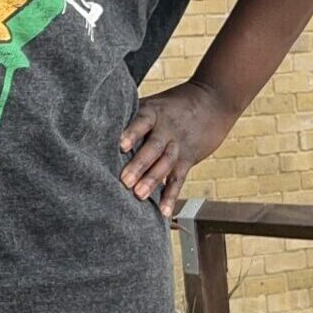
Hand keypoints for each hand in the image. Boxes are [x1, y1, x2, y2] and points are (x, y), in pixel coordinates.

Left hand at [118, 79, 237, 218]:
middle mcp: (166, 129)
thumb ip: (132, 114)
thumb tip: (99, 124)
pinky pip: (179, 178)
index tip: (120, 146)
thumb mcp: (155, 101)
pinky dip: (171, 196)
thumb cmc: (174, 102)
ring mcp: (178, 144)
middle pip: (153, 147)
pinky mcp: (188, 158)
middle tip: (124, 181)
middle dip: (139, 165)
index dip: (131, 133)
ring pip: (165, 164)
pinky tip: (165, 212)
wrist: (213, 99)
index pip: (142, 122)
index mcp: (153, 112)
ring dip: (152, 180)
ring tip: (139, 195)